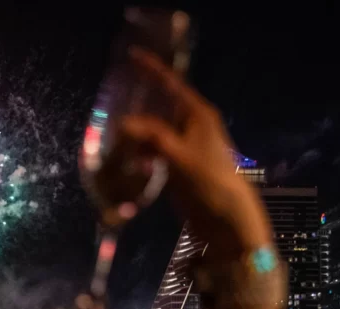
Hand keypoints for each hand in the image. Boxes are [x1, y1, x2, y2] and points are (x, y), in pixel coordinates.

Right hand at [119, 49, 272, 260]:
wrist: (227, 220)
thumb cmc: (210, 184)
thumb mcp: (180, 158)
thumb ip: (152, 138)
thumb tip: (123, 124)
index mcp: (198, 115)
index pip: (171, 85)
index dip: (152, 70)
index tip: (131, 55)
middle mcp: (192, 126)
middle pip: (160, 108)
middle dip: (137, 107)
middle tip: (112, 103)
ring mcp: (185, 147)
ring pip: (154, 133)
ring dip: (136, 136)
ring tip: (113, 140)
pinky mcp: (179, 167)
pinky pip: (154, 153)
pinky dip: (141, 155)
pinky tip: (128, 164)